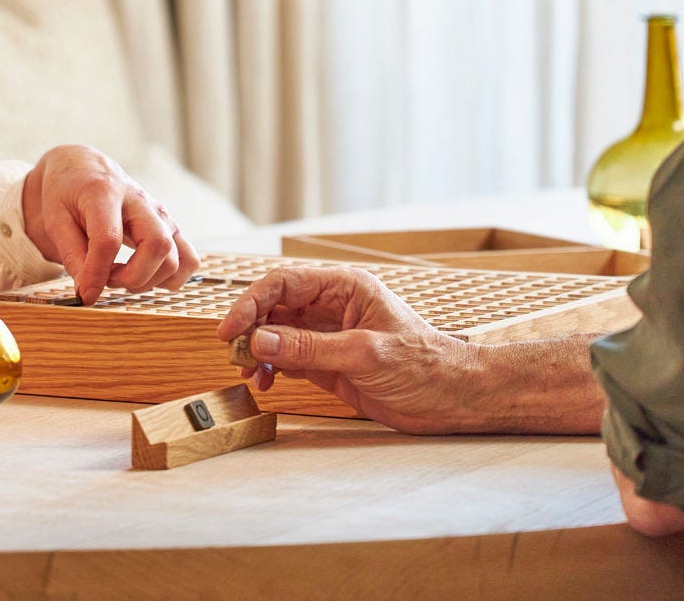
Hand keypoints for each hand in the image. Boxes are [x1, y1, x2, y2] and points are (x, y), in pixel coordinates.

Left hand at [20, 143, 198, 304]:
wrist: (83, 168)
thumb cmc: (67, 192)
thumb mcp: (54, 219)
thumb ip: (72, 255)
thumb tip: (87, 292)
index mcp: (104, 192)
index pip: (109, 239)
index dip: (97, 273)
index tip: (85, 294)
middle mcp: (139, 200)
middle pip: (158, 245)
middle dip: (133, 277)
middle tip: (107, 279)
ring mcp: (159, 213)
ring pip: (176, 257)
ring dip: (150, 280)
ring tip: (121, 276)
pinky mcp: (170, 225)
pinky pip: (189, 258)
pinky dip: (171, 276)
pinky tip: (144, 274)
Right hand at [216, 266, 487, 433]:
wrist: (453, 398)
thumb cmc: (423, 365)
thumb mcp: (363, 354)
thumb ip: (310, 348)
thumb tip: (260, 340)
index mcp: (346, 287)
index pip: (285, 284)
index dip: (252, 303)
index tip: (230, 329)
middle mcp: (333, 307)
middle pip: (275, 307)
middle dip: (250, 329)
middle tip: (234, 355)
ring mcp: (328, 335)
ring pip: (276, 334)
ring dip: (257, 351)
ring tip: (249, 374)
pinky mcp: (328, 363)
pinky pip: (287, 358)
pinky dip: (271, 368)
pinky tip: (265, 382)